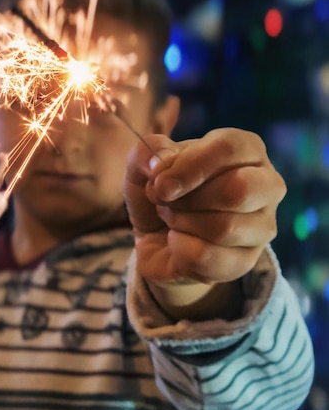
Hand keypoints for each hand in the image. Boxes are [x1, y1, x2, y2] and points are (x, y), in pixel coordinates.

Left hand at [123, 128, 286, 286]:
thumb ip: (147, 153)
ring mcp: (262, 226)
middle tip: (165, 202)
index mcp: (246, 149)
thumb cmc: (162, 194)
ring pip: (225, 228)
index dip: (190, 167)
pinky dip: (180, 250)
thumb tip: (162, 161)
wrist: (158, 240)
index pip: (229, 148)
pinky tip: (177, 242)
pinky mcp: (247, 260)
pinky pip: (210, 257)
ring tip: (171, 219)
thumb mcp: (143, 167)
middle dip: (189, 200)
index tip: (160, 184)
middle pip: (239, 190)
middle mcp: (266, 185)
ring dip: (182, 223)